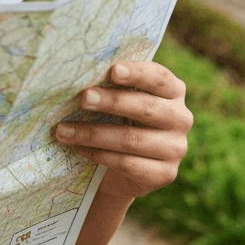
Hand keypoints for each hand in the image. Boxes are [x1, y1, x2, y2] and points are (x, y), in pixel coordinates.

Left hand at [54, 61, 192, 200]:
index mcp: (173, 91)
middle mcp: (181, 118)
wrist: (122, 167)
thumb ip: (110, 85)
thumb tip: (77, 74)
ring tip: (63, 129)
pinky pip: (127, 163)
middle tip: (83, 98)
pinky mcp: (164, 174)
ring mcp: (176, 148)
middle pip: (146, 108)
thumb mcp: (118, 99)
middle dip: (111, 102)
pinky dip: (98, 154)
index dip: (137, 73)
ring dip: (94, 133)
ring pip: (132, 139)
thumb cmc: (117, 119)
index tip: (113, 70)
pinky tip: (77, 148)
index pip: (159, 78)